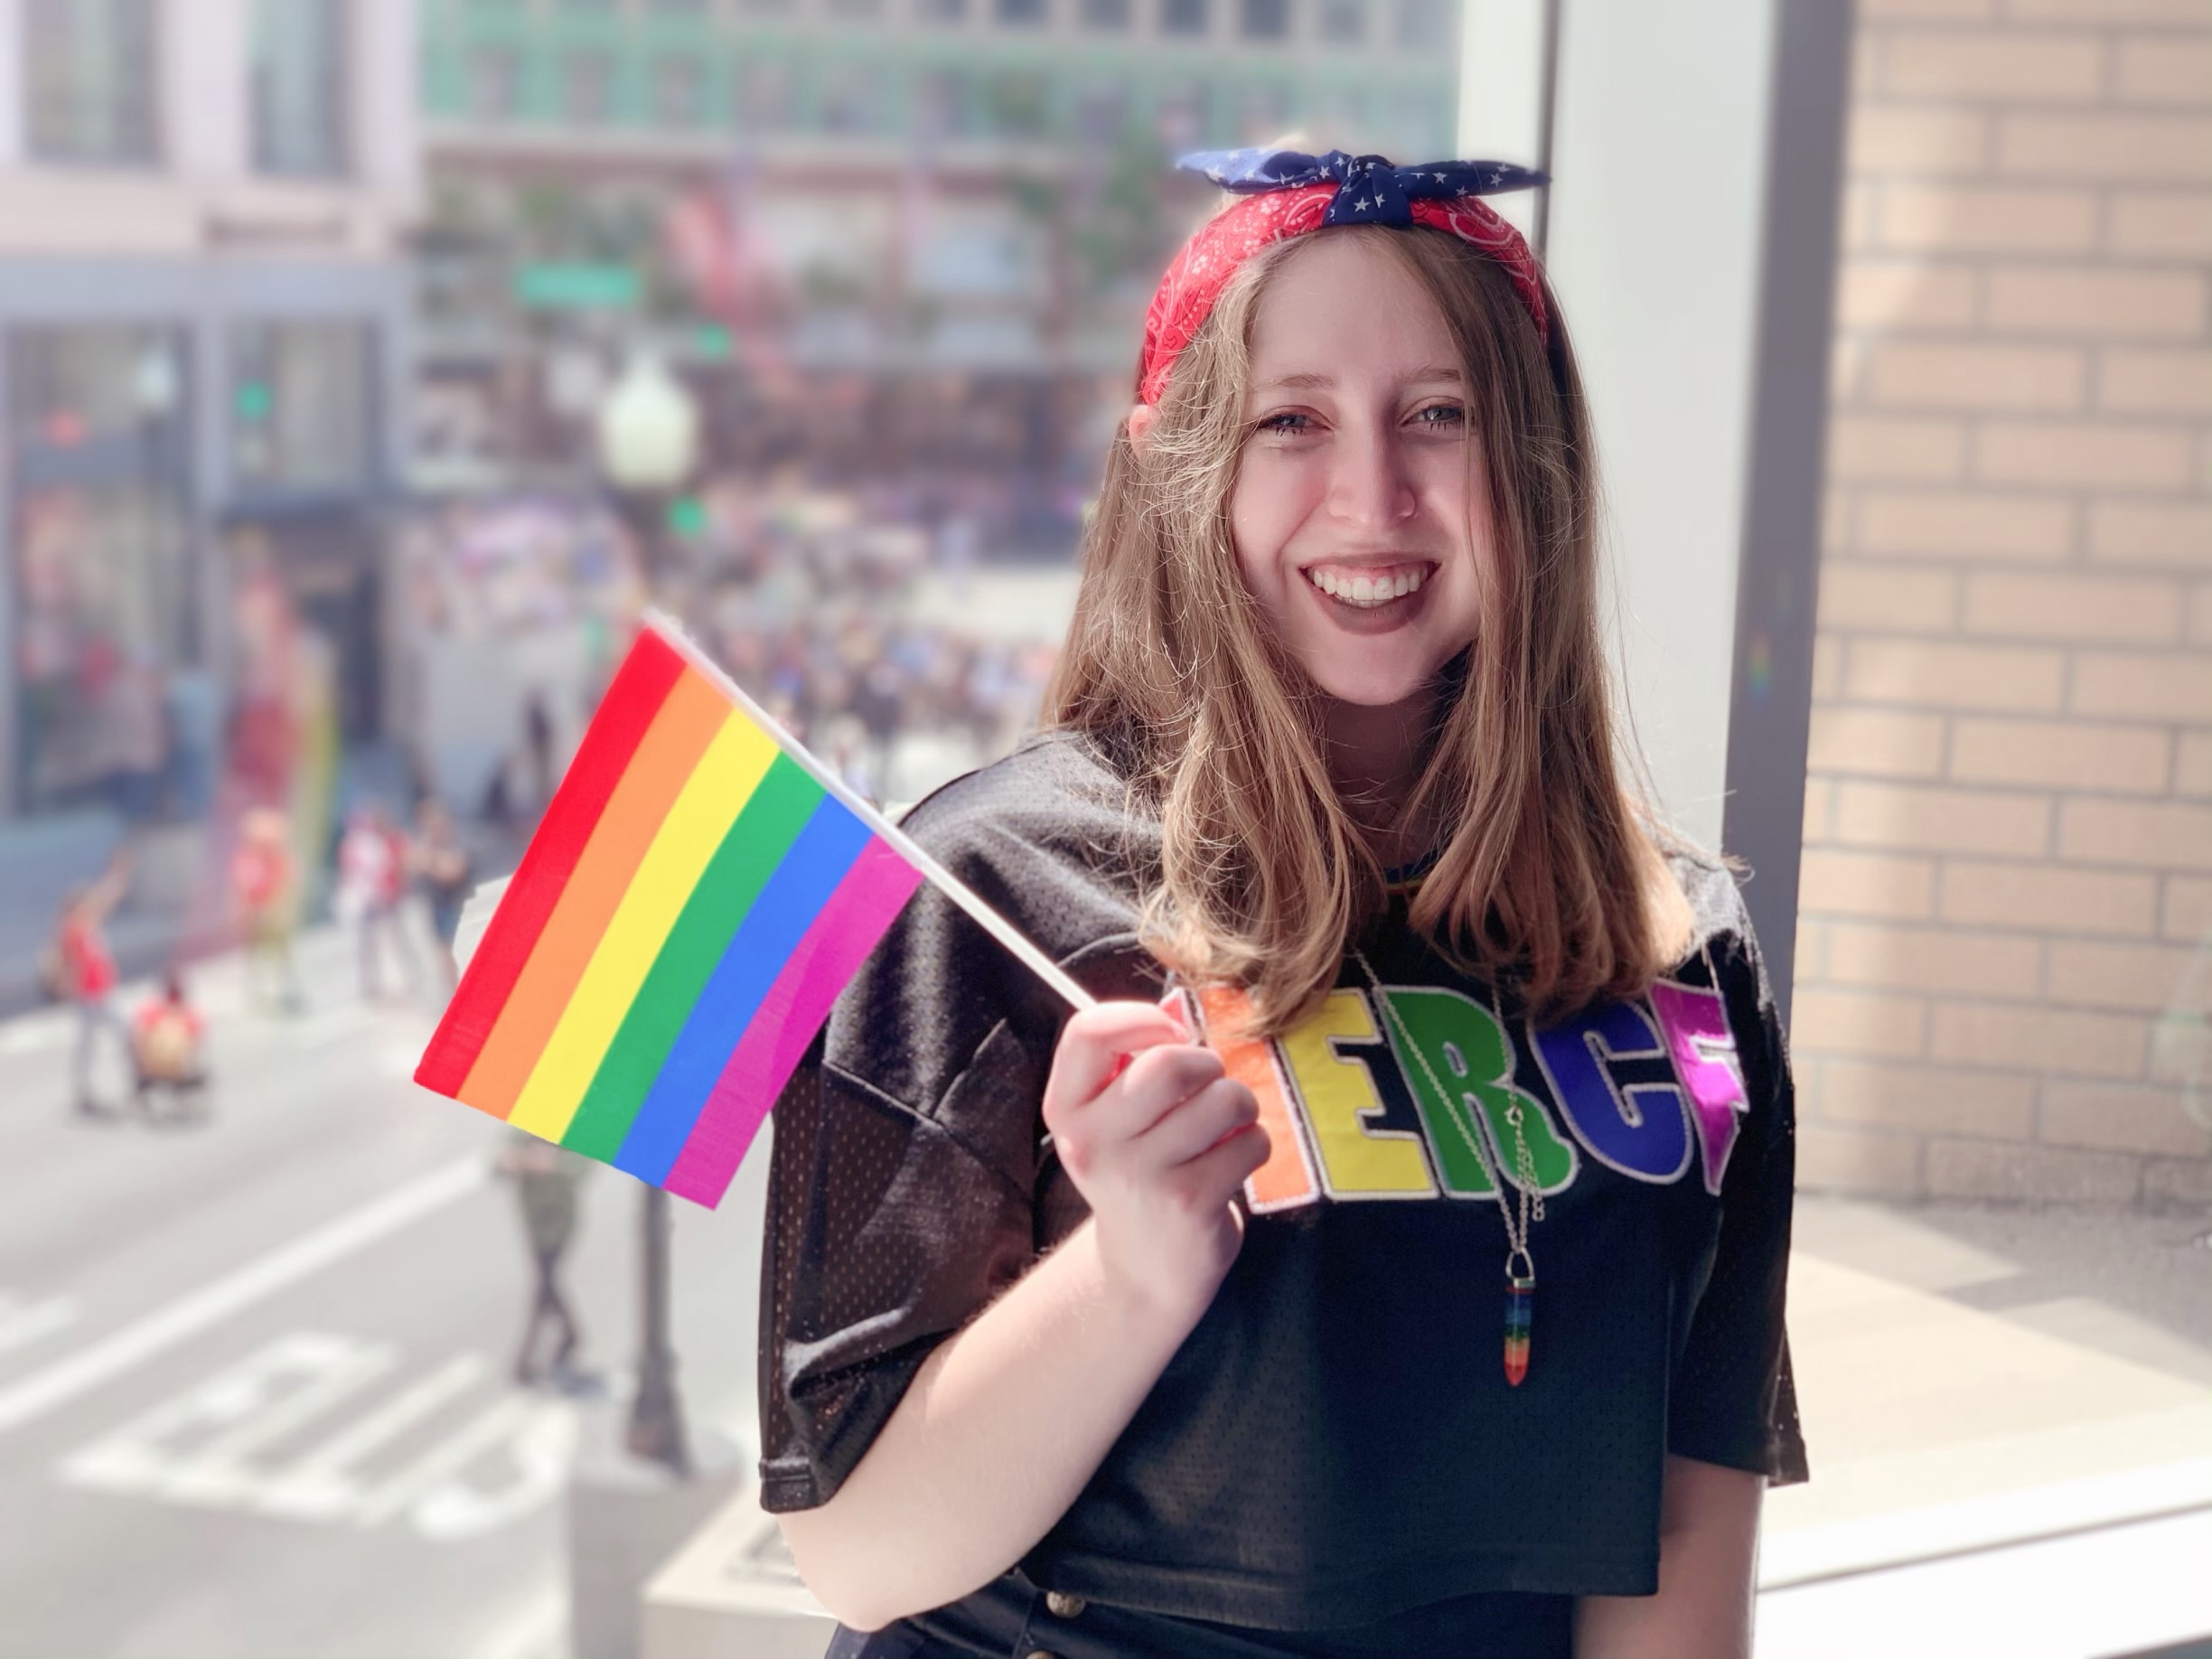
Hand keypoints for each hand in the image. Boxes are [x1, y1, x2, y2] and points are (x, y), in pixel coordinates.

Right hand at [1041, 1001, 1270, 1322]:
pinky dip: (1254, 1145)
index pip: (1088, 1032)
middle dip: (1208, 1066)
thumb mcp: (1112, 1123)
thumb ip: (1132, 1065)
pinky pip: (1249, 1142)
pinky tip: (1233, 1164)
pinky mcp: (1188, 1202)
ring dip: (1240, 1105)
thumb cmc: (1139, 1174)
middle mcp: (1093, 1142)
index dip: (1141, 1018)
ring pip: (1222, 1099)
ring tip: (1228, 1126)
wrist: (1145, 1271)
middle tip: (1211, 1086)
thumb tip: (1181, 1009)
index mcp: (1067, 1109)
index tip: (1170, 1033)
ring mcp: (1139, 1175)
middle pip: (1168, 1064)